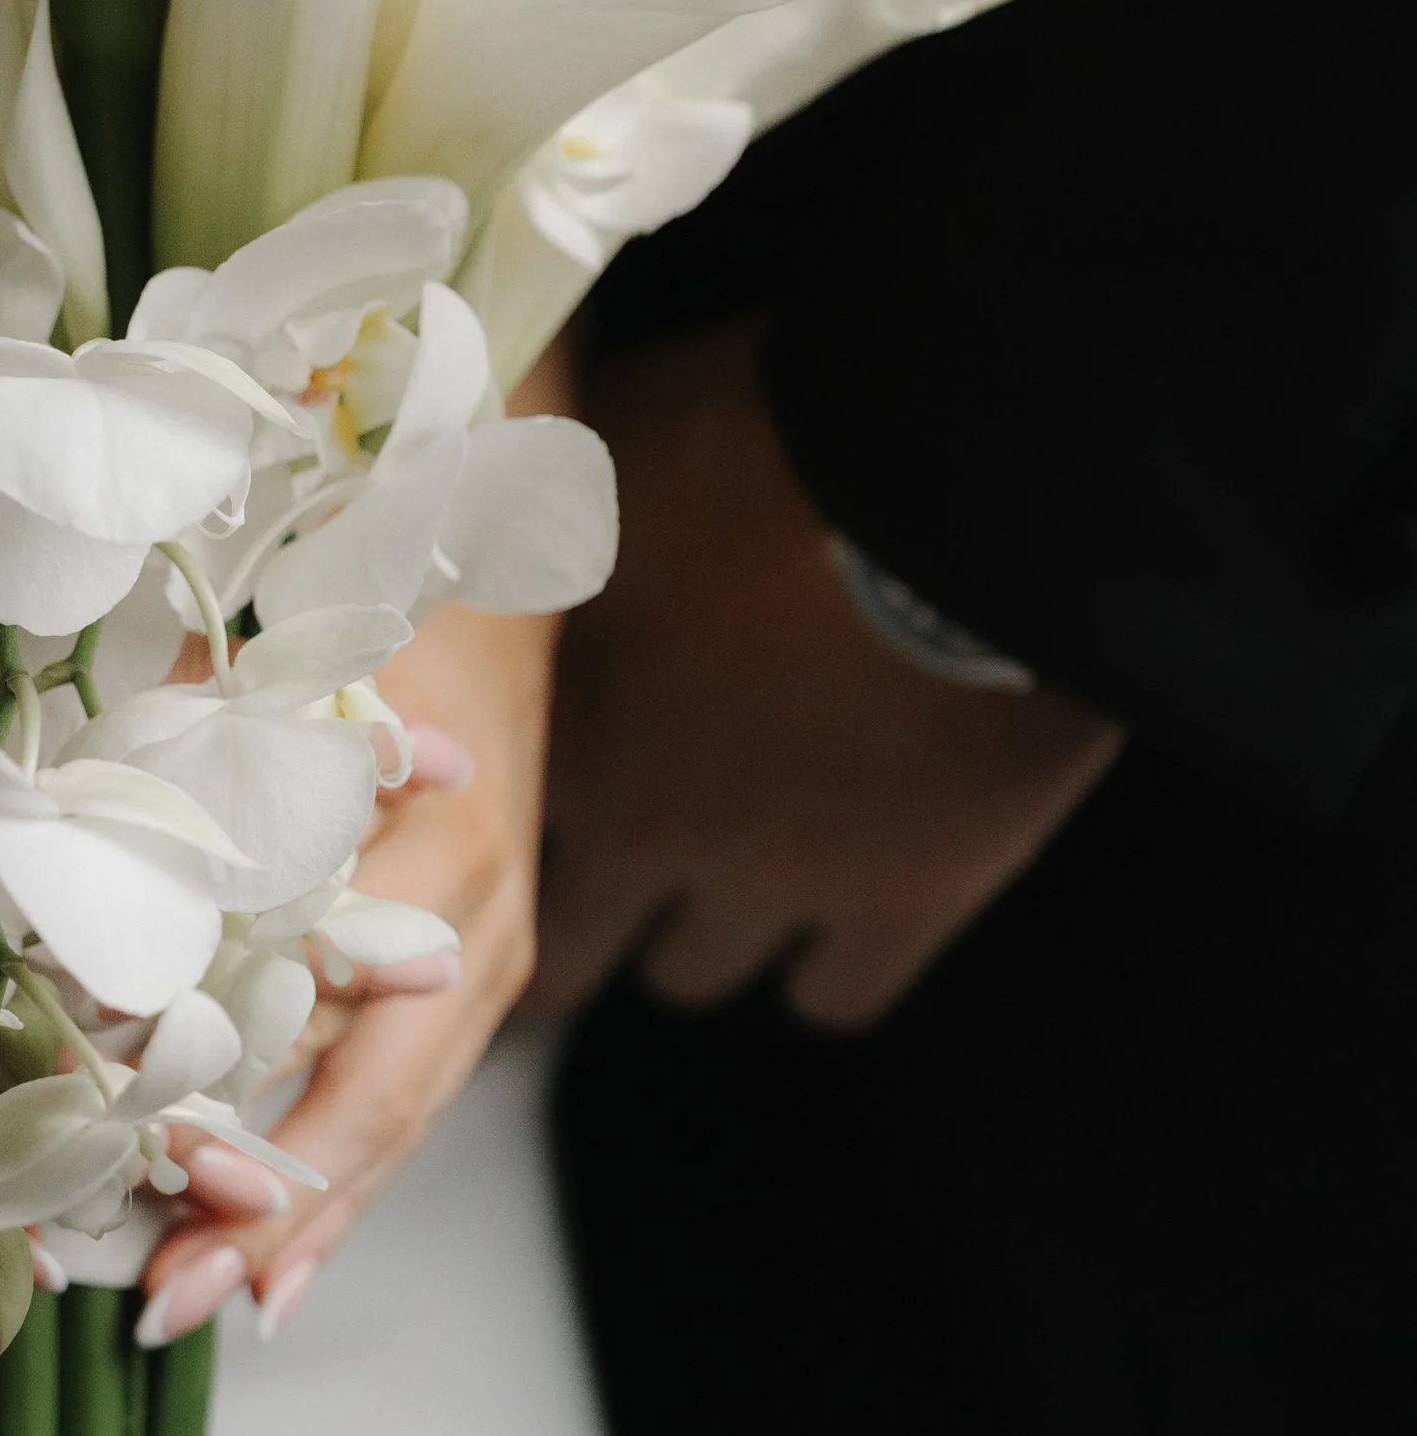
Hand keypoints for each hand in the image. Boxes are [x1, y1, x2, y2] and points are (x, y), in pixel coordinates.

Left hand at [138, 587, 560, 1342]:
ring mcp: (485, 971)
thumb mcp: (274, 681)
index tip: (137, 1148)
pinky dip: (336, 1198)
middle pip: (371, 1097)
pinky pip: (402, 1114)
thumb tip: (51, 846)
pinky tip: (276, 1280)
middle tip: (174, 1290)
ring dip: (297, 1229)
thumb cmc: (363, 642)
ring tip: (204, 1304)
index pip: (320, 993)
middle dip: (271, 1208)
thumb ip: (184, 754)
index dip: (231, 1070)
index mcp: (431, 844)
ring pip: (390, 1128)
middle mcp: (472, 926)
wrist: (493, 624)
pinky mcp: (474, 998)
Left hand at [528, 320, 1121, 1031]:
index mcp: (561, 717)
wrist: (962, 491)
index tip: (489, 806)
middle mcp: (647, 823)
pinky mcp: (904, 900)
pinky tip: (830, 908)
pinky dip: (825, 960)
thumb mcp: (604, 448)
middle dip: (572, 910)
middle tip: (594, 870)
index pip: (473, 835)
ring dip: (697, 925)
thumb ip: (534, 515)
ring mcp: (773, 877)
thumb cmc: (770, 439)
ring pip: (692, 970)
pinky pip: (833, 995)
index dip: (480, 823)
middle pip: (563, 948)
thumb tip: (480, 498)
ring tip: (726, 863)